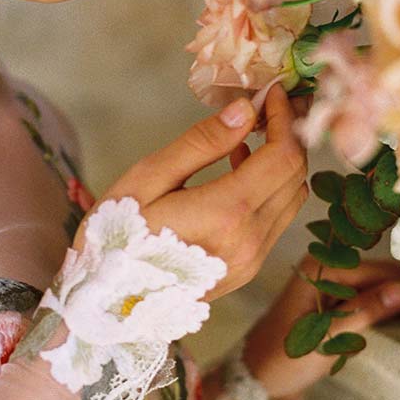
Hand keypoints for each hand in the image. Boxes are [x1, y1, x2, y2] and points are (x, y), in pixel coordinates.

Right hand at [74, 82, 307, 301]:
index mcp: (226, 214)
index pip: (284, 156)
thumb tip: (245, 110)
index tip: (273, 93)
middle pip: (296, 176)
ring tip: (248, 138)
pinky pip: (275, 222)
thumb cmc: (114, 238)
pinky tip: (236, 174)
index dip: (285, 118)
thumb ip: (200, 143)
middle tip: (265, 109)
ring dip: (281, 165)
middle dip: (289, 136)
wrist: (103, 307)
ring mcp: (251, 262)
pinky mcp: (246, 272)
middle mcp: (250, 241)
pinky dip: (269, 191)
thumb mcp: (146, 180)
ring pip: (292, 200)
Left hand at [236, 251, 399, 399]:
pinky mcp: (339, 304)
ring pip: (389, 288)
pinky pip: (378, 301)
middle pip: (391, 277)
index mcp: (322, 268)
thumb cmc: (281, 361)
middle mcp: (330, 268)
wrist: (253, 382)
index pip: (385, 276)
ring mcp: (336, 286)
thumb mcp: (322, 340)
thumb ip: (361, 313)